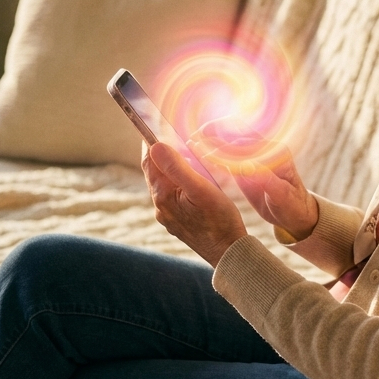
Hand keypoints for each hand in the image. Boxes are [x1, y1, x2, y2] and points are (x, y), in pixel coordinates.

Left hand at [142, 141, 246, 266]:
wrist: (229, 254)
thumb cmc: (220, 221)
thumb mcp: (202, 189)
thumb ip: (178, 167)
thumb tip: (156, 146)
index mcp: (163, 196)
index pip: (149, 161)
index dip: (149, 141)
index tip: (152, 124)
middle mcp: (161, 207)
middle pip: (154, 173)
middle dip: (159, 154)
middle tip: (169, 134)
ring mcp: (169, 216)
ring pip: (163, 185)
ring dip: (169, 169)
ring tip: (182, 154)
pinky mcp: (178, 222)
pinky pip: (172, 196)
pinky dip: (177, 183)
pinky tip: (190, 180)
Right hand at [190, 118, 317, 241]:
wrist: (296, 214)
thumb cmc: (293, 207)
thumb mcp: (282, 196)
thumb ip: (267, 181)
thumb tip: (247, 166)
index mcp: (276, 153)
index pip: (247, 143)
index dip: (225, 146)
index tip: (207, 151)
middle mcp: (266, 150)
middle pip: (237, 134)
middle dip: (215, 134)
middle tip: (194, 138)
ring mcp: (256, 156)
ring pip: (230, 142)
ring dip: (212, 140)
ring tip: (192, 142)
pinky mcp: (248, 165)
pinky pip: (229, 155)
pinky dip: (214, 153)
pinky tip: (199, 154)